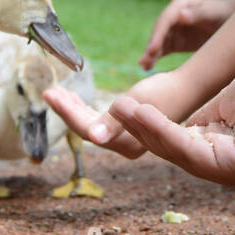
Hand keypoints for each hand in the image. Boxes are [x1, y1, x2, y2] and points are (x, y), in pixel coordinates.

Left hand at [44, 70, 192, 158]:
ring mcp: (122, 139)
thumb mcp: (136, 103)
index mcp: (123, 143)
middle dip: (66, 109)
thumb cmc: (163, 92)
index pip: (87, 130)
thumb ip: (112, 121)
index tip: (51, 93)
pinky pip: (98, 121)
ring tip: (56, 92)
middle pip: (85, 128)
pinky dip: (84, 108)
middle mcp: (121, 145)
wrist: (185, 88)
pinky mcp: (124, 129)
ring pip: (90, 124)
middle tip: (49, 91)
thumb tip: (94, 137)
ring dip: (73, 108)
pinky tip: (73, 97)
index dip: (66, 112)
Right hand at [105, 51, 234, 186]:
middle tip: (101, 113)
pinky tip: (138, 112)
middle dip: (127, 133)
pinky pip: (187, 149)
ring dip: (141, 129)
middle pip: (163, 152)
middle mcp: (223, 171)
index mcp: (221, 156)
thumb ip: (200, 118)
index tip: (114, 110)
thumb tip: (170, 122)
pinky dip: (161, 131)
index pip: (170, 146)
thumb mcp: (229, 103)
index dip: (140, 129)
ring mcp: (231, 173)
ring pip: (172, 152)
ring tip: (115, 108)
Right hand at [139, 0, 234, 70]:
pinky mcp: (176, 42)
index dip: (158, 34)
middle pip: (159, 32)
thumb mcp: (214, 14)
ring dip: (150, 54)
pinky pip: (163, 51)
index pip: (165, 20)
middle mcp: (173, 17)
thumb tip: (180, 15)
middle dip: (152, 46)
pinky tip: (147, 67)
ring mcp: (173, 30)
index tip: (153, 48)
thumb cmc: (224, 14)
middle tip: (145, 60)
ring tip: (143, 66)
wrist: (231, 22)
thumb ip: (199, 14)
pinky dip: (155, 58)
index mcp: (179, 5)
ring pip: (158, 43)